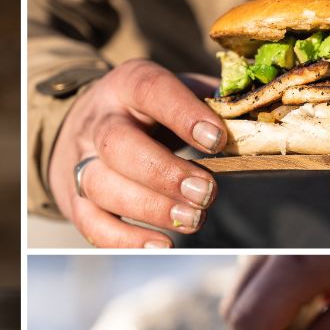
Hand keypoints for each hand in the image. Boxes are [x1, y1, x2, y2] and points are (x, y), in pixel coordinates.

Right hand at [48, 59, 225, 247]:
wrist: (82, 126)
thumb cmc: (147, 111)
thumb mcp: (175, 91)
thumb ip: (212, 101)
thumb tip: (255, 121)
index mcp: (128, 85)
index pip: (151, 91)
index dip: (183, 114)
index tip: (217, 140)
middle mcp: (98, 121)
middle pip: (118, 145)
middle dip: (164, 173)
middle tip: (207, 193)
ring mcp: (80, 162)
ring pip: (101, 185)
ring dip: (149, 207)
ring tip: (194, 220)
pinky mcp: (74, 199)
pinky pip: (92, 223)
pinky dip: (125, 239)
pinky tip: (162, 244)